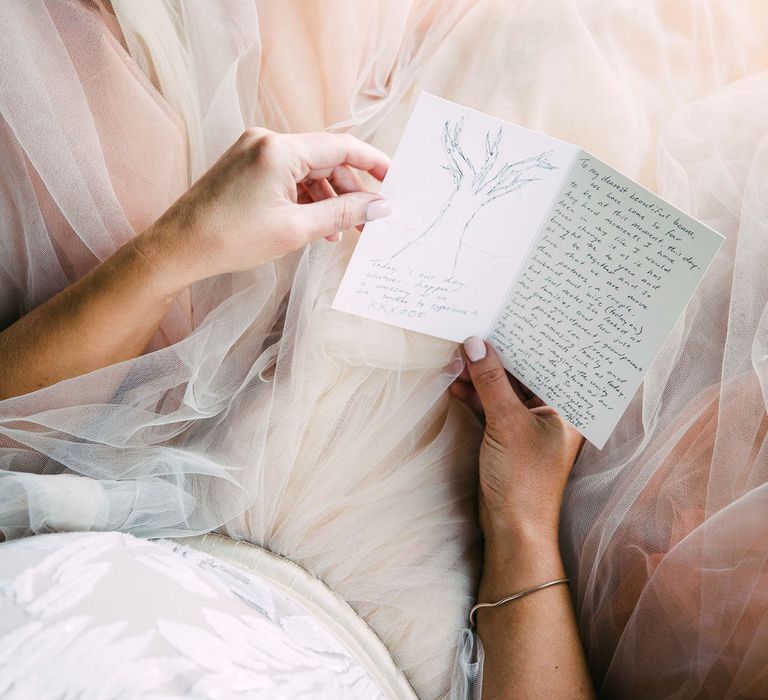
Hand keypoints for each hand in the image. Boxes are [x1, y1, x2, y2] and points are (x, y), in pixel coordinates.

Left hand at [133, 128, 390, 286]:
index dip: (371, 162)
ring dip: (327, 197)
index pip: (340, 147)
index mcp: (280, 149)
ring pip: (306, 170)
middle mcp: (266, 141)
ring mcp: (253, 151)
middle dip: (349, 189)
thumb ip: (343, 213)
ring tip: (341, 230)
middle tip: (368, 219)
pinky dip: (304, 198)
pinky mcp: (244, 166)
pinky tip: (316, 224)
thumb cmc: (232, 238)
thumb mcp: (297, 228)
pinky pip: (286, 176)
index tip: (393, 179)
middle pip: (324, 158)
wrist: (178, 248)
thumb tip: (380, 206)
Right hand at [449, 337, 583, 544]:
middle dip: (495, 358)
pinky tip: (457, 386)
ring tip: (456, 363)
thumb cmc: (525, 479)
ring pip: (504, 389)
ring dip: (480, 377)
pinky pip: (492, 406)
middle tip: (469, 340)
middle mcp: (553, 412)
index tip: (500, 320)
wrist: (513, 529)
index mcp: (568, 406)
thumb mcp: (507, 422)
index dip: (524, 341)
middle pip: (523, 374)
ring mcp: (529, 425)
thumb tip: (475, 343)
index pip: (547, 362)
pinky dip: (475, 396)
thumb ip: (491, 381)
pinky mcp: (509, 436)